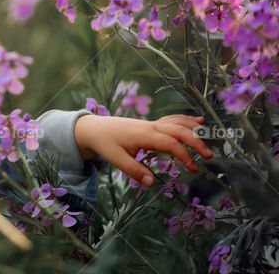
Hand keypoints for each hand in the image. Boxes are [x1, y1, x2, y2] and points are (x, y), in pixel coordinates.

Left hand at [73, 114, 213, 185]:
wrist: (94, 128)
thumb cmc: (105, 143)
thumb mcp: (116, 159)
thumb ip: (134, 170)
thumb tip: (152, 183)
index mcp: (144, 135)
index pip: (170, 143)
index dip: (184, 155)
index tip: (193, 169)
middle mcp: (151, 126)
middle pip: (178, 130)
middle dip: (196, 141)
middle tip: (209, 156)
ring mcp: (151, 123)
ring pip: (177, 122)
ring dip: (194, 129)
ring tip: (211, 136)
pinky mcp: (151, 124)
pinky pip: (172, 120)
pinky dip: (186, 120)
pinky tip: (198, 121)